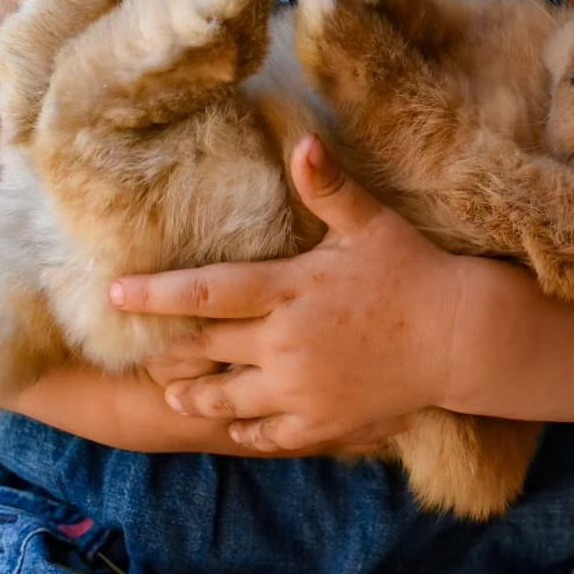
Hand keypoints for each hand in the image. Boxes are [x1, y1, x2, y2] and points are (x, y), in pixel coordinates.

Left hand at [109, 135, 468, 453]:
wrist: (458, 338)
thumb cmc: (412, 271)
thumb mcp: (370, 223)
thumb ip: (329, 187)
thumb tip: (304, 139)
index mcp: (291, 290)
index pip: (208, 292)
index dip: (157, 295)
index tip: (114, 294)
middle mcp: (285, 344)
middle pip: (205, 349)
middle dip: (169, 351)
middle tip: (142, 351)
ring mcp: (300, 389)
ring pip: (224, 399)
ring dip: (195, 395)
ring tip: (176, 393)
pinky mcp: (320, 423)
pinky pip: (264, 434)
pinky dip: (241, 428)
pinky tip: (232, 423)